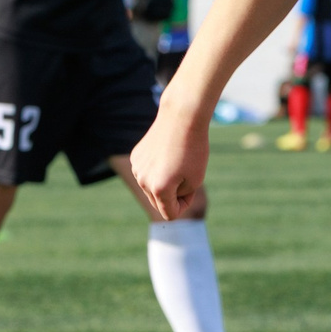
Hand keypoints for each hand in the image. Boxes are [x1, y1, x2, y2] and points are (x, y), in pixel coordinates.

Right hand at [129, 105, 209, 219]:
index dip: (184, 204)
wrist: (182, 117)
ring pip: (151, 188)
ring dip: (164, 182)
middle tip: (186, 175)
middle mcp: (143, 181)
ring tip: (176, 162)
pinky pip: (147, 173)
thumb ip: (180, 197)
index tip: (191, 188)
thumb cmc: (194, 150)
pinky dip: (157, 169)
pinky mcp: (135, 157)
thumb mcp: (195, 180)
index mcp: (159, 189)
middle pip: (159, 202)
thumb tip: (166, 200)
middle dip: (173, 195)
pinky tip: (165, 154)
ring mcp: (137, 168)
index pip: (170, 214)